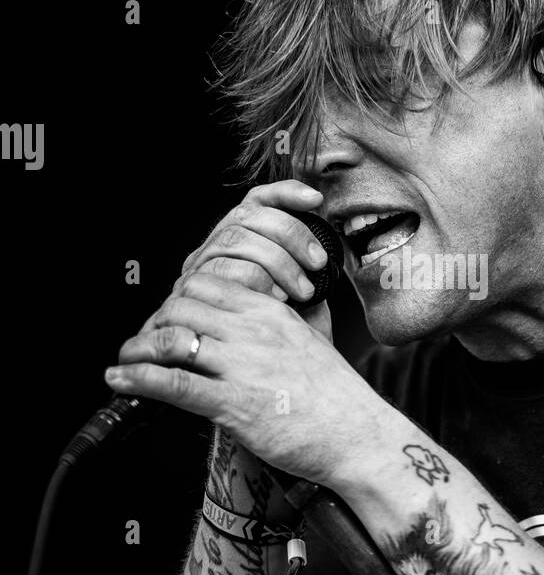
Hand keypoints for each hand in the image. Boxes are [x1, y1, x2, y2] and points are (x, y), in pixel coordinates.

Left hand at [106, 267, 388, 486]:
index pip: (207, 283)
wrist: (358, 436)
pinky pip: (174, 384)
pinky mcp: (233, 405)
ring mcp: (242, 367)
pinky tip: (120, 379)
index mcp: (271, 312)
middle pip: (180, 306)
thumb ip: (295, 318)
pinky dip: (138, 379)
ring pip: (170, 340)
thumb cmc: (340, 396)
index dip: (179, 298)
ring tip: (124, 359)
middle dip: (154, 322)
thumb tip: (289, 303)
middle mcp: (253, 332)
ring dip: (136, 349)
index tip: (170, 317)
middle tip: (144, 342)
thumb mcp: (318, 339)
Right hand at [168, 178, 335, 342]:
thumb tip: (323, 253)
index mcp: (240, 243)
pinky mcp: (188, 293)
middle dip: (289, 234)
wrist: (260, 381)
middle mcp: (213, 251)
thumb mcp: (301, 304)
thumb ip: (304, 275)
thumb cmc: (282, 344)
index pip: (257, 201)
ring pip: (234, 241)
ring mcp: (198, 270)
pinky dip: (255, 280)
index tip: (316, 199)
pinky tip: (277, 298)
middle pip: (246, 218)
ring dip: (275, 261)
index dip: (285, 193)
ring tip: (302, 291)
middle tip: (316, 264)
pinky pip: (222, 272)